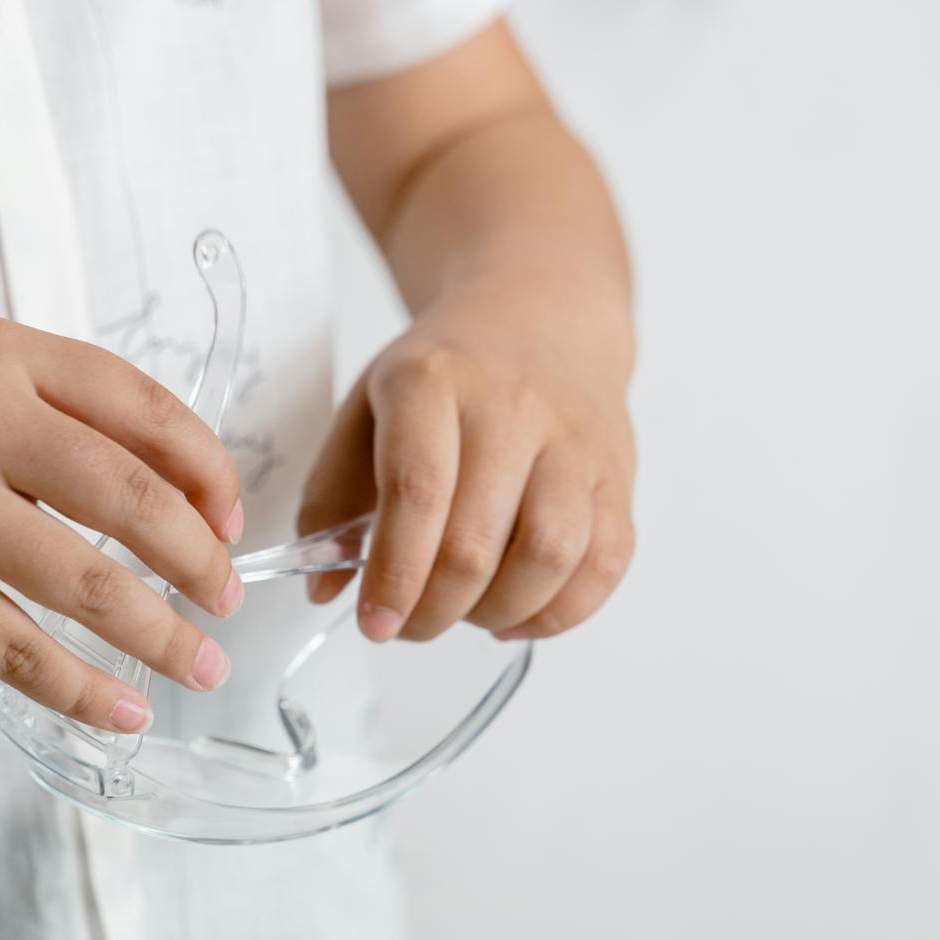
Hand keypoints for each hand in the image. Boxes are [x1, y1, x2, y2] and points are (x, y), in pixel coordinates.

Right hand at [0, 318, 245, 732]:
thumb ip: (51, 408)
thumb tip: (167, 492)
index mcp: (3, 352)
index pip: (145, 408)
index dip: (208, 470)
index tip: (232, 517)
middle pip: (134, 498)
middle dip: (201, 560)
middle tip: (228, 600)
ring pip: (86, 583)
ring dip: (161, 634)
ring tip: (202, 665)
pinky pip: (14, 647)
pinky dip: (79, 688)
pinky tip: (125, 713)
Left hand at [298, 289, 634, 641]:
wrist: (542, 314)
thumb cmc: (448, 375)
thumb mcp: (367, 406)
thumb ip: (331, 498)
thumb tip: (322, 587)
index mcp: (433, 382)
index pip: (418, 490)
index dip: (396, 572)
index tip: (376, 623)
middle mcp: (512, 407)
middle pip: (477, 540)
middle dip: (435, 609)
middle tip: (410, 625)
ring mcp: (574, 441)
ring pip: (550, 556)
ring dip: (497, 611)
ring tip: (465, 614)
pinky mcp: (617, 474)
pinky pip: (605, 563)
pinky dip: (559, 612)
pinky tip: (517, 613)